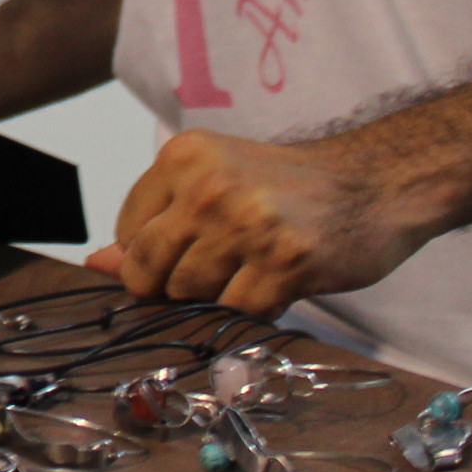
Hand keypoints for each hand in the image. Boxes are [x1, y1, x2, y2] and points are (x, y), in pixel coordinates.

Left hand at [85, 127, 446, 318]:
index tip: (186, 254)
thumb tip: (95, 266)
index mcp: (183, 158)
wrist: (377, 182)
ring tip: (253, 271)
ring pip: (192, 295)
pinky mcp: (285, 262)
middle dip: (173, 287)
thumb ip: (157, 221)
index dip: (150, 258)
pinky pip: (239, 312)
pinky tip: (278, 284)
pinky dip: (254, 309)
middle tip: (216, 273)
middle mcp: (209, 188)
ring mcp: (248, 225)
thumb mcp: (216, 183)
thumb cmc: (290, 187)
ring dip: (218, 298)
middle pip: (149, 270)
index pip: (127, 234)